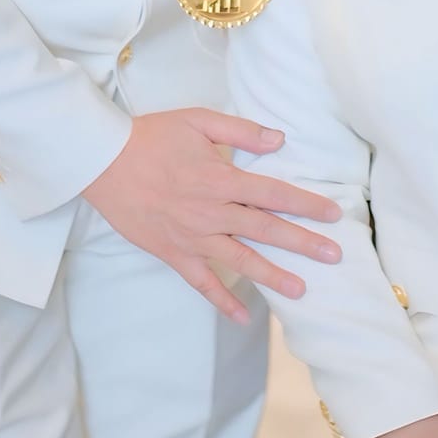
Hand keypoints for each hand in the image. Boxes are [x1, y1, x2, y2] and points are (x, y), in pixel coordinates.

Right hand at [82, 108, 341, 323]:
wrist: (103, 162)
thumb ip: (241, 130)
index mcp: (220, 178)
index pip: (274, 194)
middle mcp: (211, 212)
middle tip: (334, 255)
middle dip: (303, 243)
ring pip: (240, 261)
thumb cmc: (151, 137)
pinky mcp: (173, 253)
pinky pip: (201, 283)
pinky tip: (242, 317)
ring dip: (272, 276)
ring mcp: (192, 237)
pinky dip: (222, 301)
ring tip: (301, 290)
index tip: (333, 215)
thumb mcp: (198, 120)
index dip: (306, 204)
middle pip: (266, 230)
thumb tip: (279, 139)